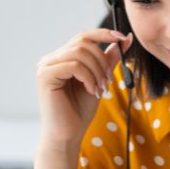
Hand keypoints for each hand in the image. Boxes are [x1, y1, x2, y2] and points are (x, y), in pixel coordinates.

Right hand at [35, 28, 132, 147]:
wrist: (67, 135)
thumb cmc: (80, 111)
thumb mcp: (99, 79)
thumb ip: (108, 59)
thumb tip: (124, 39)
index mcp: (62, 58)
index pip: (83, 36)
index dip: (104, 34)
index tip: (122, 38)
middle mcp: (51, 59)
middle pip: (83, 42)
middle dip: (102, 60)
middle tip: (109, 80)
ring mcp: (46, 66)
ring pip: (80, 52)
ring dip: (97, 70)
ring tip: (101, 88)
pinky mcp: (45, 76)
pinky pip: (74, 65)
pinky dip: (88, 77)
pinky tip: (91, 91)